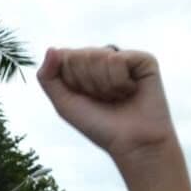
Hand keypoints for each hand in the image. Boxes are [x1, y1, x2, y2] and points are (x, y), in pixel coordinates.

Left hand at [36, 48, 177, 162]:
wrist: (131, 142)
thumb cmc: (98, 125)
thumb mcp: (64, 103)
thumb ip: (48, 77)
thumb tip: (51, 49)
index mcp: (83, 66)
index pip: (63, 56)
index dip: (70, 81)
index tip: (84, 98)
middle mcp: (103, 58)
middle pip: (79, 56)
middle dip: (87, 84)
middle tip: (103, 100)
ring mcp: (124, 57)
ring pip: (97, 56)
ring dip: (103, 85)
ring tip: (117, 97)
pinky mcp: (143, 59)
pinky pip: (117, 59)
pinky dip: (118, 82)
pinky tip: (131, 91)